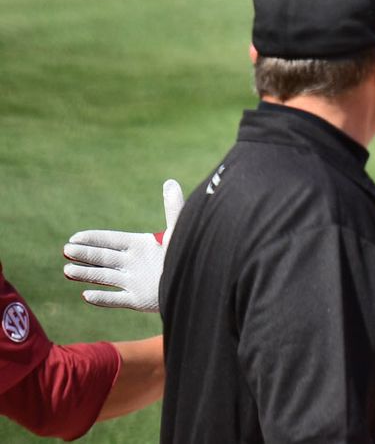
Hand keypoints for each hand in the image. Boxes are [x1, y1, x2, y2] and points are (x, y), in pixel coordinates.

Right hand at [62, 179, 183, 311]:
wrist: (202, 280)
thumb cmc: (190, 253)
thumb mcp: (180, 229)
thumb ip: (174, 208)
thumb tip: (170, 182)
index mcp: (142, 245)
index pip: (112, 240)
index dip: (93, 238)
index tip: (74, 237)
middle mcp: (135, 263)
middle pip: (103, 258)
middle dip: (84, 254)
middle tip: (66, 250)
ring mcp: (135, 282)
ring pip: (104, 277)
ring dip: (87, 274)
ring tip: (67, 270)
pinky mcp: (139, 300)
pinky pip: (116, 300)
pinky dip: (102, 298)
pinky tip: (86, 295)